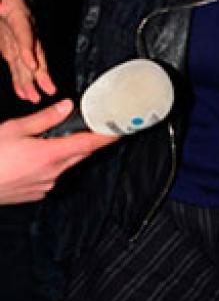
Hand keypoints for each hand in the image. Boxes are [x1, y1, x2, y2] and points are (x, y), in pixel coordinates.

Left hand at [0, 0, 55, 101]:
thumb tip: (6, 12)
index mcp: (16, 6)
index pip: (24, 29)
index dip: (28, 47)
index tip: (31, 64)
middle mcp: (21, 23)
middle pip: (34, 49)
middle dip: (40, 71)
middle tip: (46, 88)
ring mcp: (16, 34)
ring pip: (26, 59)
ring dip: (31, 80)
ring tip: (34, 96)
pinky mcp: (9, 43)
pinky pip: (16, 61)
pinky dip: (20, 77)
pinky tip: (23, 90)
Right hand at [0, 100, 116, 203]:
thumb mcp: (14, 129)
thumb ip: (44, 118)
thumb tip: (66, 107)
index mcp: (51, 155)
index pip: (90, 143)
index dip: (108, 135)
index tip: (122, 129)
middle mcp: (53, 173)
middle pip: (80, 153)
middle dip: (84, 141)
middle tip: (84, 128)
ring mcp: (45, 186)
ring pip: (65, 166)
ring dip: (63, 153)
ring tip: (42, 144)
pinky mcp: (36, 194)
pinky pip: (51, 177)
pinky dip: (48, 166)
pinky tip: (30, 160)